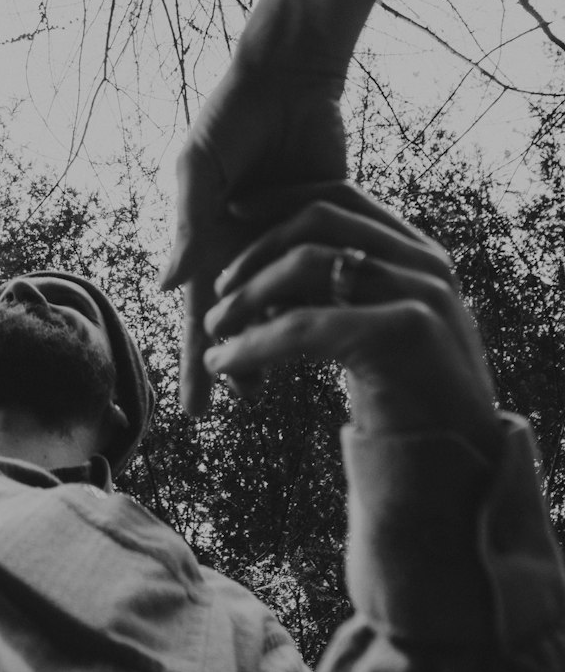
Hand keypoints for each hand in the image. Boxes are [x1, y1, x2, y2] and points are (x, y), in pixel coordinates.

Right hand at [161, 58, 346, 415]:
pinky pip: (323, 271)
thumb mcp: (199, 167)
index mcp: (209, 239)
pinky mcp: (326, 223)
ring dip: (284, 337)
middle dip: (237, 362)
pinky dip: (323, 298)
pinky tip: (333, 327)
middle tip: (243, 401)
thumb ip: (188, 226)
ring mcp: (286, 239)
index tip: (192, 412)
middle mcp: (246, 247)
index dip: (196, 361)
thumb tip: (169, 287)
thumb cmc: (231, 117)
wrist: (289, 78)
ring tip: (287, 379)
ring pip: (285, 303)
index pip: (200, 313)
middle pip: (242, 319)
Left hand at [202, 182, 499, 457]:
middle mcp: (427, 264)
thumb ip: (352, 293)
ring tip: (214, 331)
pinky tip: (223, 364)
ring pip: (305, 263)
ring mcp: (421, 292)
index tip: (232, 212)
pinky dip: (252, 343)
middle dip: (256, 248)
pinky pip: (302, 324)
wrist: (457, 474)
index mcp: (422, 256)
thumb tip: (280, 271)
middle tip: (217, 289)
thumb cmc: (410, 408)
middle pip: (319, 219)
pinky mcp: (403, 332)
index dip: (281, 199)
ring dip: (246, 296)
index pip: (343, 198)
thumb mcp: (384, 333)